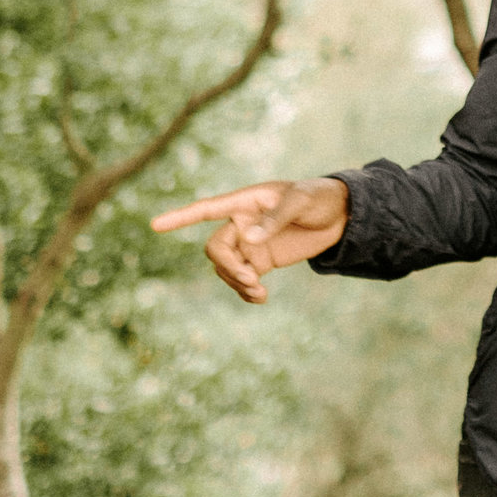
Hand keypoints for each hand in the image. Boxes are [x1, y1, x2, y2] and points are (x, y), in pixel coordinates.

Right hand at [148, 176, 348, 302]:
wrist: (341, 216)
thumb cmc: (320, 198)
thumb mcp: (302, 201)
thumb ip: (275, 218)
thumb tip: (247, 239)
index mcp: (245, 202)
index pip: (206, 209)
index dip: (180, 217)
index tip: (155, 226)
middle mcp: (241, 223)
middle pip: (216, 250)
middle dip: (228, 268)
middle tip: (252, 281)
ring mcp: (250, 244)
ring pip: (226, 269)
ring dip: (238, 284)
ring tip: (261, 294)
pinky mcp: (261, 261)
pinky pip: (243, 279)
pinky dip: (246, 292)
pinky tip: (260, 299)